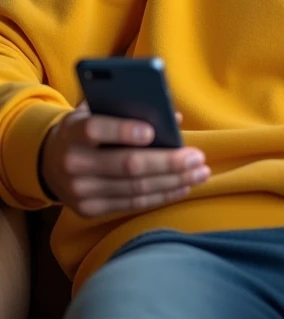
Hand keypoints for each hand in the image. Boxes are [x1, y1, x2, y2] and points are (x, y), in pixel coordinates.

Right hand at [39, 103, 209, 216]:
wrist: (49, 162)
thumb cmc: (85, 129)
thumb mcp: (95, 111)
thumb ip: (127, 109)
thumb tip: (174, 118)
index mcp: (72, 131)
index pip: (95, 130)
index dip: (124, 131)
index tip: (153, 131)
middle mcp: (73, 163)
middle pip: (127, 166)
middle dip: (168, 162)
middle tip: (197, 157)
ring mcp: (80, 191)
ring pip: (135, 189)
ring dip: (173, 182)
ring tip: (200, 173)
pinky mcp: (89, 210)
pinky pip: (132, 205)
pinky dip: (161, 196)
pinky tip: (182, 187)